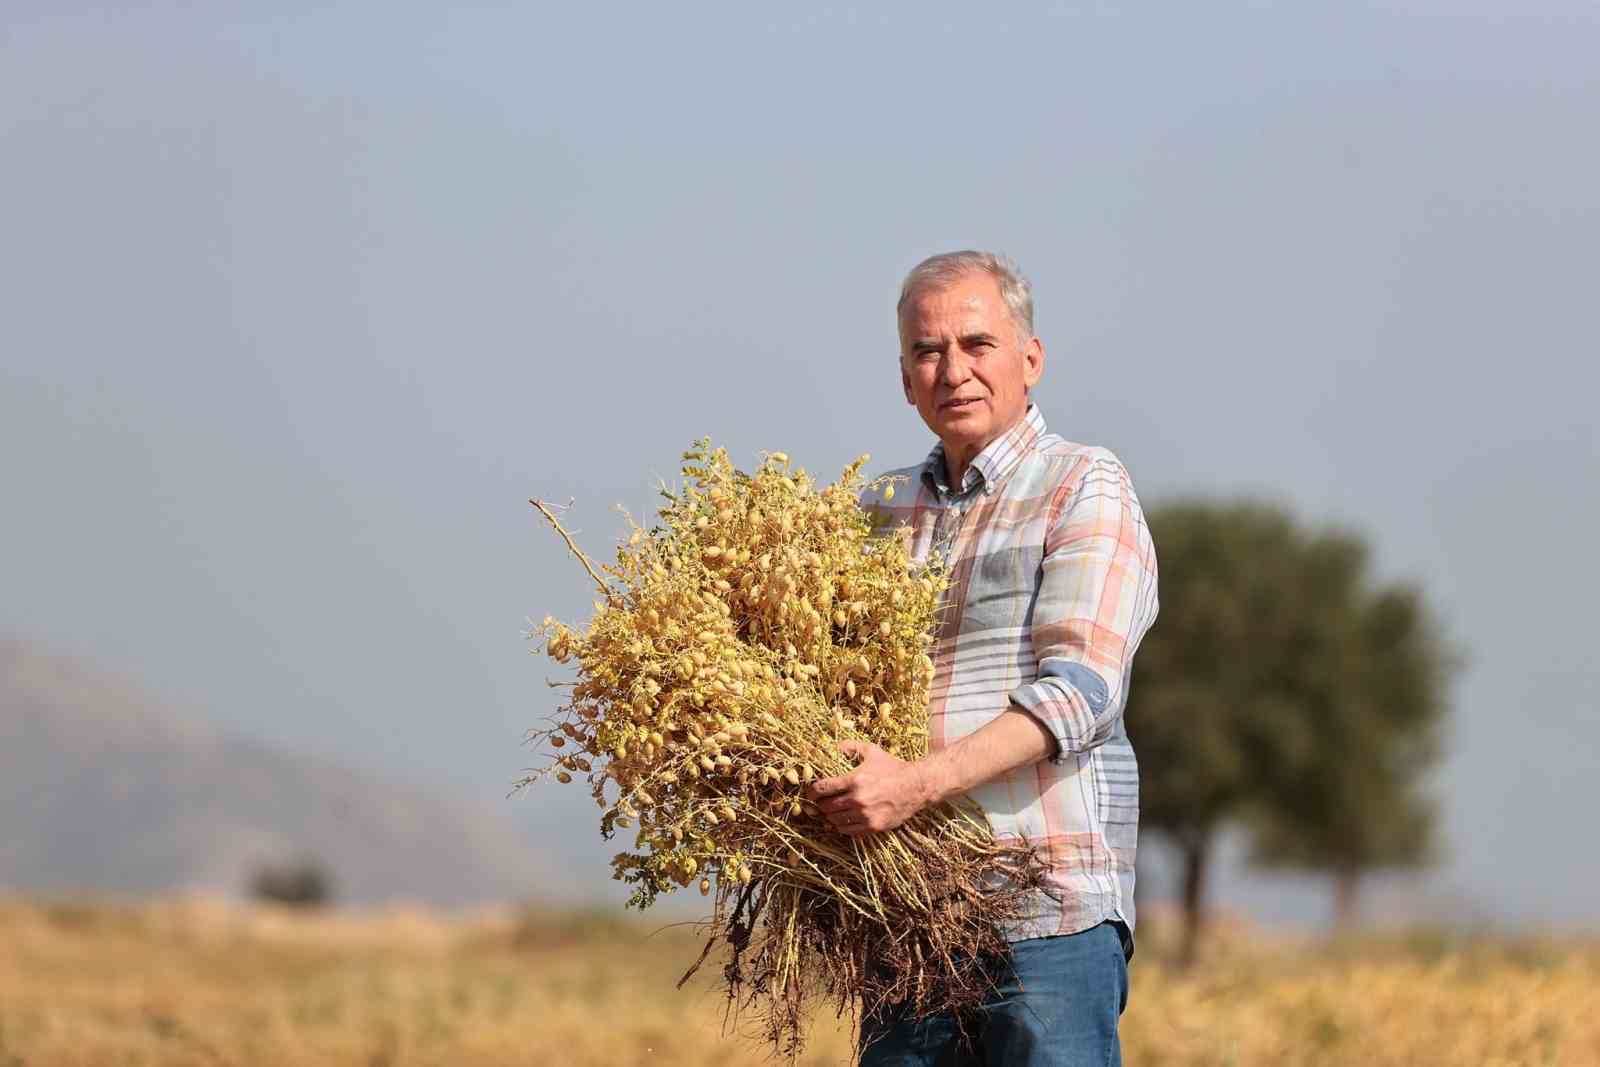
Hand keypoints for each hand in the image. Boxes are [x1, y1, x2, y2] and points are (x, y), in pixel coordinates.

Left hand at [807, 740, 931, 836]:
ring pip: (835, 821)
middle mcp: (858, 799)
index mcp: (854, 779)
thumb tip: (832, 746)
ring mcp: (865, 815)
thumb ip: (850, 747)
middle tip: (820, 802)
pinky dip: (843, 827)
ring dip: (830, 816)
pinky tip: (844, 820)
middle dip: (820, 804)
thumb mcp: (871, 751)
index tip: (811, 791)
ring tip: (832, 811)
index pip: (823, 789)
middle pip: (826, 807)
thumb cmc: (893, 767)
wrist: (916, 786)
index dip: (812, 791)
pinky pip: (849, 831)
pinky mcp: (873, 827)